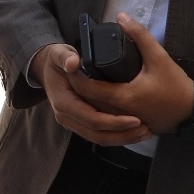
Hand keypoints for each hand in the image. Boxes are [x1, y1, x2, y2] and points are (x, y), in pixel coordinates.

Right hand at [30, 42, 150, 146]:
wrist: (47, 69)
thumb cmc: (56, 60)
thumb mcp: (58, 54)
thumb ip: (65, 57)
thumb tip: (73, 63)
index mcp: (63, 103)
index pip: (91, 119)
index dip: (113, 122)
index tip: (135, 119)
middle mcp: (66, 117)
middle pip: (97, 135)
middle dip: (123, 135)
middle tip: (146, 130)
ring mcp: (73, 122)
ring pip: (99, 139)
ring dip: (123, 138)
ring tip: (145, 133)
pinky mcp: (80, 123)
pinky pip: (99, 135)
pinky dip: (117, 135)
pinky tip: (134, 132)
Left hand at [69, 14, 193, 135]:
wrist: (193, 110)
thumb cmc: (175, 85)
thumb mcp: (159, 57)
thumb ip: (140, 36)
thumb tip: (121, 16)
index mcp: (122, 97)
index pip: (87, 88)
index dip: (75, 75)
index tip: (71, 62)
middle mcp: (118, 113)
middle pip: (86, 101)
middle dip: (76, 86)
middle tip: (71, 69)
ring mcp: (122, 122)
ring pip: (94, 111)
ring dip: (84, 97)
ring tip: (79, 79)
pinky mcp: (127, 125)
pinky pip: (105, 118)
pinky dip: (97, 107)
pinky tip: (94, 95)